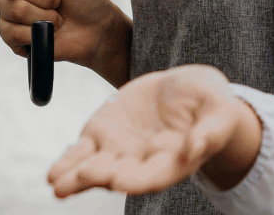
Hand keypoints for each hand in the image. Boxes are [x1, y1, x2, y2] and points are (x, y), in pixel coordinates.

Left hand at [47, 65, 262, 197]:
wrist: (188, 89)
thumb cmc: (211, 103)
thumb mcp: (219, 111)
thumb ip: (210, 132)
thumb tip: (197, 149)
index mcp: (174, 160)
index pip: (154, 175)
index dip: (136, 179)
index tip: (118, 180)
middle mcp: (144, 162)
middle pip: (120, 175)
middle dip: (100, 176)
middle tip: (82, 176)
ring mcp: (121, 150)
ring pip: (95, 168)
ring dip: (75, 177)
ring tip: (56, 183)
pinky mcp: (103, 134)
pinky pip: (82, 152)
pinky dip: (67, 162)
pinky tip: (53, 173)